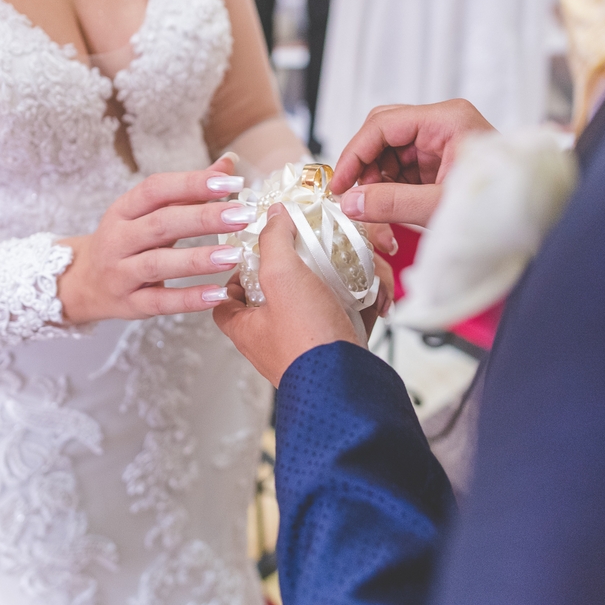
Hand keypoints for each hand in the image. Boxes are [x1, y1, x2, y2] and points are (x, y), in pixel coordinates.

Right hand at [60, 155, 254, 322]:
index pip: (156, 189)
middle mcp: (118, 239)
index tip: (232, 182)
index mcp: (124, 210)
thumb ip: (188, 191)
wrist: (85, 283)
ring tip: (233, 255)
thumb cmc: (128, 242)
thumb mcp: (149, 213)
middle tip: (241, 216)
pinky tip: (217, 295)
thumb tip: (229, 164)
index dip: (192, 183)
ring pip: (158, 264)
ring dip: (197, 260)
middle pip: (160, 224)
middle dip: (203, 218)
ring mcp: (121, 273)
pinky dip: (188, 299)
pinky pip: (160, 302)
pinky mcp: (130, 304)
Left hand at [215, 205, 378, 386]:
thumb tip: (275, 215)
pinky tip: (378, 297)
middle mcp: (274, 336)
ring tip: (362, 275)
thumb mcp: (281, 277)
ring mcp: (308, 341)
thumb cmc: (307, 344)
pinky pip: (349, 313)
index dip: (237, 272)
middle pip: (282, 290)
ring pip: (323, 296)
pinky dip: (366, 300)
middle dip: (308, 266)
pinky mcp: (339, 345)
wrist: (349, 389)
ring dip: (347, 279)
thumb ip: (274, 240)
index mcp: (246, 327)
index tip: (255, 252)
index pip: (227, 297)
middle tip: (321, 253)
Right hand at [330, 100, 494, 226]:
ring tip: (377, 210)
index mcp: (447, 120)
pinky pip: (401, 168)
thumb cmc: (498, 208)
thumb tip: (350, 203)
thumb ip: (392, 203)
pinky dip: (390, 189)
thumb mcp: (439, 206)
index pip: (383, 125)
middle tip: (353, 197)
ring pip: (389, 152)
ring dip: (376, 181)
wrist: (531, 221)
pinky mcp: (438, 160)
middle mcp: (442, 123)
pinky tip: (390, 209)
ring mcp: (440, 141)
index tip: (338, 184)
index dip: (354, 154)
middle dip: (364, 166)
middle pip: (383, 132)